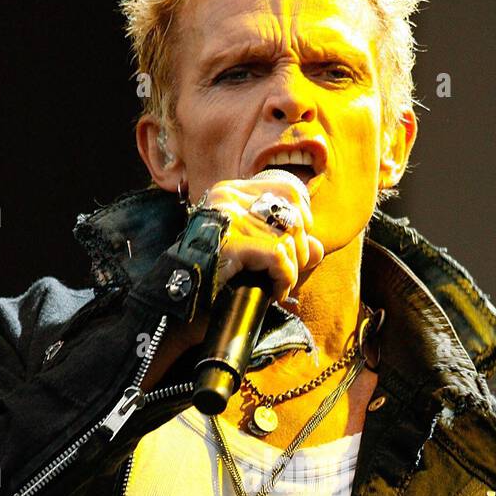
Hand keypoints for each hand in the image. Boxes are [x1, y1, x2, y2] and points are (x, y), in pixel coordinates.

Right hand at [198, 171, 324, 305]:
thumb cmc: (214, 281)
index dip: (303, 218)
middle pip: (292, 212)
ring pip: (288, 237)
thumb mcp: (254, 257)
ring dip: (290, 270)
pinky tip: (274, 291)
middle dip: (300, 249)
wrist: (176, 307)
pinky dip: (284, 277)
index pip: (288, 188)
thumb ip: (288, 246)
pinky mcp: (230, 243)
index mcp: (230, 192)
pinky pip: (278, 256)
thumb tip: (319, 248)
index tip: (296, 246)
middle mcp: (228, 198)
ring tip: (277, 286)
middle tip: (286, 272)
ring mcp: (228, 218)